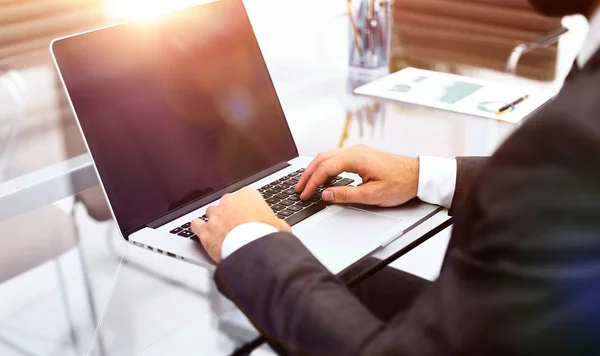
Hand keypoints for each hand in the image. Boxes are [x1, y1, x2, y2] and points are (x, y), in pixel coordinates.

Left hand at [191, 187, 290, 262]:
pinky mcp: (206, 231)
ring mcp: (216, 216)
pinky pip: (196, 225)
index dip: (248, 207)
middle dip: (230, 212)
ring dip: (215, 219)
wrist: (254, 252)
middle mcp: (229, 202)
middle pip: (226, 203)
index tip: (250, 215)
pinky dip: (198, 228)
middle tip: (237, 224)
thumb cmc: (267, 236)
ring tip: (220, 229)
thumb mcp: (281, 226)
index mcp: (248, 196)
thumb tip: (280, 226)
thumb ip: (276, 222)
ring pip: (211, 212)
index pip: (245, 196)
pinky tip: (201, 231)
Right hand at [295, 145, 419, 206]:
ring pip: (327, 156)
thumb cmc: (400, 183)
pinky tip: (322, 177)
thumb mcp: (372, 195)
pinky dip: (324, 167)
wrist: (417, 175)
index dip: (312, 182)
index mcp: (356, 158)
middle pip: (322, 159)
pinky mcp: (360, 155)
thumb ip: (346, 195)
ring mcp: (357, 151)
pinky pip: (336, 158)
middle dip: (308, 174)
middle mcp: (355, 151)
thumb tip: (326, 194)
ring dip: (315, 169)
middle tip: (299, 188)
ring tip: (306, 183)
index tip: (305, 194)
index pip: (325, 168)